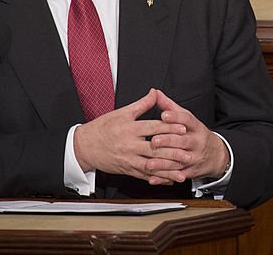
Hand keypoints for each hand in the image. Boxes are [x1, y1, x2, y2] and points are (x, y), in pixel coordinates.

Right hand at [72, 88, 186, 183]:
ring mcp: (128, 159)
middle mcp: (130, 145)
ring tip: (182, 173)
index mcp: (130, 129)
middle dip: (172, 153)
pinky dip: (157, 179)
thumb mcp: (121, 112)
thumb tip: (154, 93)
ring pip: (151, 166)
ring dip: (167, 171)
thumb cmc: (102, 128)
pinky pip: (144, 176)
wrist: (84, 146)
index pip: (153, 128)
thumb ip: (141, 104)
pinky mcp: (127, 170)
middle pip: (154, 149)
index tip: (183, 129)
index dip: (169, 128)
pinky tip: (168, 180)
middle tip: (188, 154)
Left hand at [143, 89, 229, 185]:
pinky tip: (153, 178)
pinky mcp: (191, 171)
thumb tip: (156, 93)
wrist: (216, 155)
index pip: (187, 119)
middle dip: (168, 141)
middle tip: (154, 141)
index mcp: (196, 126)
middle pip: (183, 141)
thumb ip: (170, 107)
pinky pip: (177, 175)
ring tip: (148, 163)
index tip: (163, 115)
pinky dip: (164, 177)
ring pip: (179, 160)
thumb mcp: (187, 119)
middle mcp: (197, 142)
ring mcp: (195, 157)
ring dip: (163, 162)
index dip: (175, 117)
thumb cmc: (195, 134)